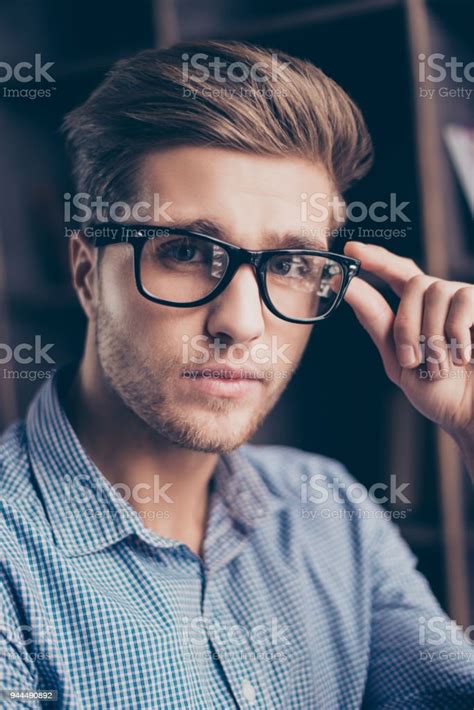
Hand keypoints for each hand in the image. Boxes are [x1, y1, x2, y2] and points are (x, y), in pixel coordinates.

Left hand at [343, 242, 472, 450]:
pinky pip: (462, 301)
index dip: (377, 259)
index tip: (351, 249)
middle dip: (406, 325)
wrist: (472, 414)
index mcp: (419, 310)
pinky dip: (456, 332)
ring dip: (432, 335)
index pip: (397, 273)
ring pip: (435, 291)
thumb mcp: (399, 360)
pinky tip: (463, 356)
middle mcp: (443, 298)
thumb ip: (377, 322)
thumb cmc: (441, 392)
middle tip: (413, 361)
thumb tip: (347, 286)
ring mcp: (465, 300)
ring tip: (441, 366)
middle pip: (412, 283)